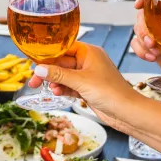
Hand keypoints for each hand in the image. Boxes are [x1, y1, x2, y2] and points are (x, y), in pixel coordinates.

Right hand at [25, 42, 144, 131]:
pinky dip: (63, 89)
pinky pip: (70, 86)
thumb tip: (39, 69)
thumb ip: (58, 74)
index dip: (48, 54)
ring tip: (47, 88)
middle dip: (48, 72)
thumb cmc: (110, 92)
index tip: (34, 60)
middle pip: (62, 63)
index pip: (64, 48)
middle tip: (34, 80)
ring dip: (55, 82)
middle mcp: (88, 62)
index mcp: (89, 52)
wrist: (126, 112)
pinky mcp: (87, 89)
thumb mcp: (81, 81)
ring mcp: (88, 76)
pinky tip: (57, 93)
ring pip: (64, 76)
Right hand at [131, 0, 160, 80]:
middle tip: (152, 41)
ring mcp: (156, 34)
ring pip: (138, 30)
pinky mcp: (152, 47)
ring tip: (154, 51)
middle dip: (143, 28)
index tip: (139, 4)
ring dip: (142, 41)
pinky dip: (140, 51)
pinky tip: (151, 57)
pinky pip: (137, 45)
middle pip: (143, 15)